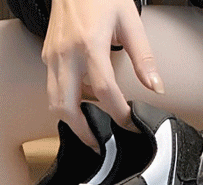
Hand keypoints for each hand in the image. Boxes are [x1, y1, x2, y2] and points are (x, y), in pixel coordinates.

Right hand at [43, 0, 163, 147]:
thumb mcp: (130, 22)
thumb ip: (143, 58)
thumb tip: (156, 87)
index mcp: (89, 45)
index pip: (103, 90)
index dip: (117, 112)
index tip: (129, 123)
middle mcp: (66, 54)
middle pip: (67, 106)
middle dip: (83, 131)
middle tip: (100, 145)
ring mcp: (52, 56)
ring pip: (54, 102)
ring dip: (70, 121)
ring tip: (89, 131)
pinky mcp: (47, 56)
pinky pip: (53, 89)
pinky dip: (65, 104)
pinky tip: (81, 106)